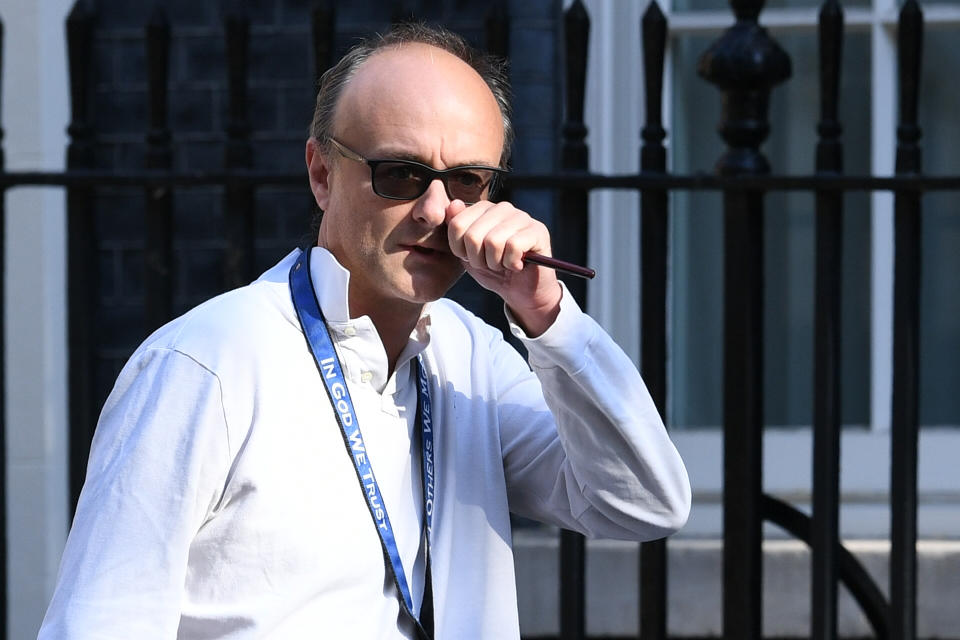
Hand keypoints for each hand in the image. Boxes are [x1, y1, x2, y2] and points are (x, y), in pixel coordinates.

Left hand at [445, 199, 562, 336]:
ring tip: (503, 264)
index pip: (456, 224)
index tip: (471, 257)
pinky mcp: (538, 231)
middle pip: (472, 235)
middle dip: (477, 259)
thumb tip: (453, 204)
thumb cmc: (493, 271)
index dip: (459, 249)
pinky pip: (514, 246)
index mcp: (484, 209)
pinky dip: (511, 263)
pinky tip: (517, 265)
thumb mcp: (467, 253)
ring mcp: (522, 217)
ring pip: (493, 241)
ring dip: (495, 263)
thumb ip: (457, 229)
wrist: (522, 292)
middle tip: (490, 264)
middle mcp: (503, 208)